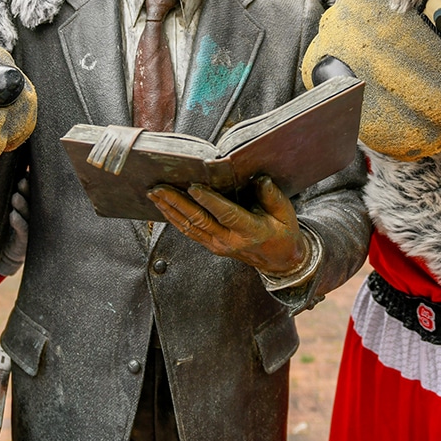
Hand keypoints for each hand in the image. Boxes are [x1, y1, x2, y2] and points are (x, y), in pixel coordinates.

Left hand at [0, 177, 29, 278]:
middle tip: (21, 181)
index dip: (28, 180)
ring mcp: (30, 228)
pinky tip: (13, 215)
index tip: (23, 171)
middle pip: (33, 199)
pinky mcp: (25, 241)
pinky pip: (23, 230)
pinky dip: (19, 222)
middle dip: (28, 190)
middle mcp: (30, 215)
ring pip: (29, 213)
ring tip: (15, 197)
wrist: (2, 258)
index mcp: (25, 205)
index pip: (30, 189)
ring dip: (22, 204)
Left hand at [147, 176, 306, 276]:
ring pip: (189, 227)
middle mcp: (230, 241)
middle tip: (159, 188)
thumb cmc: (283, 233)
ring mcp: (218, 246)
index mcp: (250, 231)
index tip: (194, 187)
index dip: (209, 201)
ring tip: (154, 194)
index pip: (226, 215)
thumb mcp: (286, 213)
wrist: (280, 261)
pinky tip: (163, 206)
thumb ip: (272, 196)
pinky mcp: (211, 246)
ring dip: (169, 210)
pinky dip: (174, 218)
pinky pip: (189, 232)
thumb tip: (259, 179)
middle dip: (176, 203)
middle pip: (199, 221)